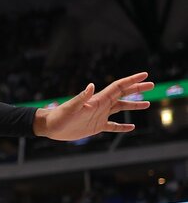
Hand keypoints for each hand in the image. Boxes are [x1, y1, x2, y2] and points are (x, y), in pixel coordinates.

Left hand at [36, 72, 150, 139]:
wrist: (50, 127)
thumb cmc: (59, 116)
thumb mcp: (71, 106)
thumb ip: (82, 96)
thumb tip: (92, 85)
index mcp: (98, 100)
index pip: (118, 87)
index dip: (132, 81)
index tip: (144, 75)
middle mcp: (101, 106)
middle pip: (123, 95)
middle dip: (137, 89)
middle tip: (152, 85)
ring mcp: (99, 116)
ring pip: (121, 109)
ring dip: (133, 106)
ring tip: (147, 104)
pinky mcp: (96, 127)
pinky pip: (113, 126)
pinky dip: (122, 127)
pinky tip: (131, 127)